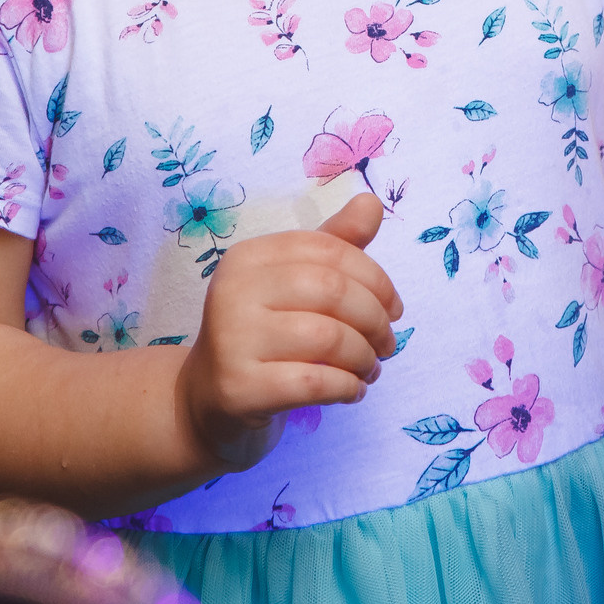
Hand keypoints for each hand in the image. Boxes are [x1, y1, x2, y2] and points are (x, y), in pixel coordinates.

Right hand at [175, 194, 402, 468]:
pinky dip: (347, 387)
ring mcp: (231, 339)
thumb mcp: (295, 283)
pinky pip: (313, 382)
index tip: (394, 308)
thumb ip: (334, 244)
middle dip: (375, 320)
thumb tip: (373, 203)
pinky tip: (353, 391)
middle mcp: (233, 290)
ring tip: (370, 369)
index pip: (329, 249)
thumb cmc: (264, 334)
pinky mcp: (238, 388)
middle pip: (332, 290)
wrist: (209, 399)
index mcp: (249, 256)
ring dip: (364, 357)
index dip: (375, 278)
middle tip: (387, 345)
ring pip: (327, 338)